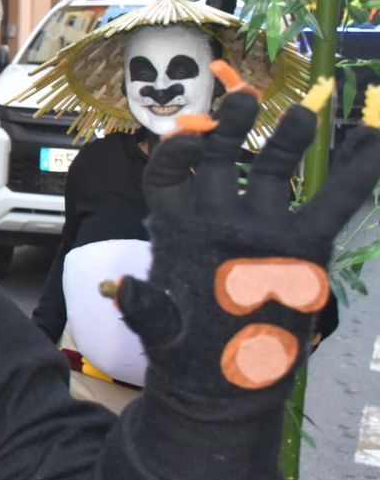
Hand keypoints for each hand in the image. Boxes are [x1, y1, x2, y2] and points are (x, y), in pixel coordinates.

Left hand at [116, 88, 379, 398]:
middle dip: (231, 129)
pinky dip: (353, 176)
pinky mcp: (301, 246)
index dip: (174, 154)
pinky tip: (373, 142)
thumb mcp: (160, 328)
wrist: (224, 378)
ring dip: (285, 141)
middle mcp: (217, 216)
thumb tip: (125, 290)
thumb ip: (147, 307)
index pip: (168, 176)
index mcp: (176, 226)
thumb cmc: (183, 348)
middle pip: (221, 160)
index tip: (185, 142)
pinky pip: (329, 206)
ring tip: (302, 115)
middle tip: (245, 100)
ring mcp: (260, 226)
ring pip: (270, 171)